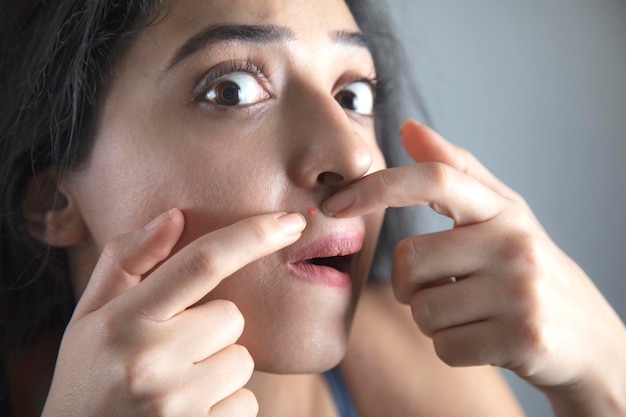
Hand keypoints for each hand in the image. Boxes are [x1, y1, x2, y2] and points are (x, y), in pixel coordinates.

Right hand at [42, 209, 305, 416]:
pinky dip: (225, 405)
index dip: (252, 236)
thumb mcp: (89, 317)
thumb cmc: (87, 377)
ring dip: (219, 368)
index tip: (291, 221)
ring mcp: (177, 405)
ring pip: (242, 361)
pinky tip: (186, 412)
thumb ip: (126, 261)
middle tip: (171, 352)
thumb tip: (175, 216)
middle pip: (231, 317)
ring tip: (175, 385)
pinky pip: (246, 403)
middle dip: (212, 328)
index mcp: (123, 321)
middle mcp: (150, 362)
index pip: (201, 264)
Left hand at [323, 120, 625, 411]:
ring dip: (431, 319)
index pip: (434, 179)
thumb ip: (454, 170)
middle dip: (409, 284)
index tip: (334, 204)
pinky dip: (451, 348)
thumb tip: (407, 128)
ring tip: (469, 313)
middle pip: (410, 260)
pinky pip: (444, 346)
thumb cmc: (527, 269)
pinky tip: (483, 338)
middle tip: (440, 289)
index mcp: (503, 209)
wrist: (585, 337)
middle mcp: (514, 243)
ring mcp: (521, 291)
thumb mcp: (500, 215)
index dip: (377, 187)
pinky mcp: (523, 337)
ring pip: (422, 310)